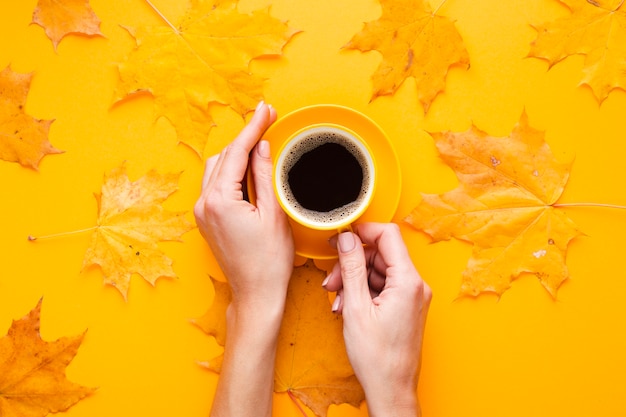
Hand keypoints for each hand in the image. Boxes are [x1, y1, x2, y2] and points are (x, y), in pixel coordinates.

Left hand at [194, 101, 293, 313]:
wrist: (255, 294)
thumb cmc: (269, 261)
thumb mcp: (274, 213)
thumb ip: (264, 176)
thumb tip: (261, 147)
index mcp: (220, 201)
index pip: (236, 153)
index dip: (253, 127)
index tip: (266, 110)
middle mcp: (204, 204)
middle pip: (223, 157)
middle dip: (245, 138)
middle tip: (268, 121)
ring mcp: (202, 213)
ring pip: (217, 169)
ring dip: (237, 154)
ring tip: (261, 144)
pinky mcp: (206, 220)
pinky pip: (216, 185)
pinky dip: (231, 172)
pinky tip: (249, 169)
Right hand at [323, 223, 431, 416]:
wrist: (391, 389)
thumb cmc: (378, 357)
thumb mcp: (357, 307)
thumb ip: (351, 268)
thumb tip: (347, 239)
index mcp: (408, 281)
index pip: (388, 235)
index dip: (363, 231)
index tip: (342, 236)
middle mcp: (415, 286)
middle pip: (380, 254)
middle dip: (352, 263)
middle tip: (333, 279)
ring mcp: (411, 296)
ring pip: (378, 271)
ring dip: (354, 280)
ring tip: (338, 300)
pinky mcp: (405, 306)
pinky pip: (382, 287)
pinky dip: (363, 292)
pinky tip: (348, 306)